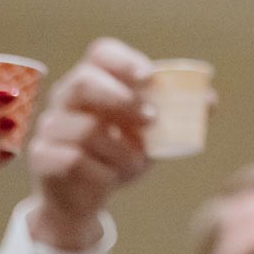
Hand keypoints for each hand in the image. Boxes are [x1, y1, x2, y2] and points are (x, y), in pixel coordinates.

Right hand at [27, 38, 154, 249]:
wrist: (86, 199)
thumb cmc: (117, 156)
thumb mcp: (150, 136)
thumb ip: (175, 116)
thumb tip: (210, 99)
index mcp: (93, 82)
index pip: (101, 54)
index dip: (124, 61)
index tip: (148, 77)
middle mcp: (67, 98)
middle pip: (84, 81)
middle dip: (121, 99)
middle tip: (150, 120)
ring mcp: (50, 126)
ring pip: (87, 129)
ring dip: (121, 150)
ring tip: (133, 163)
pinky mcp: (42, 156)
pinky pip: (74, 160)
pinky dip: (102, 172)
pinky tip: (109, 177)